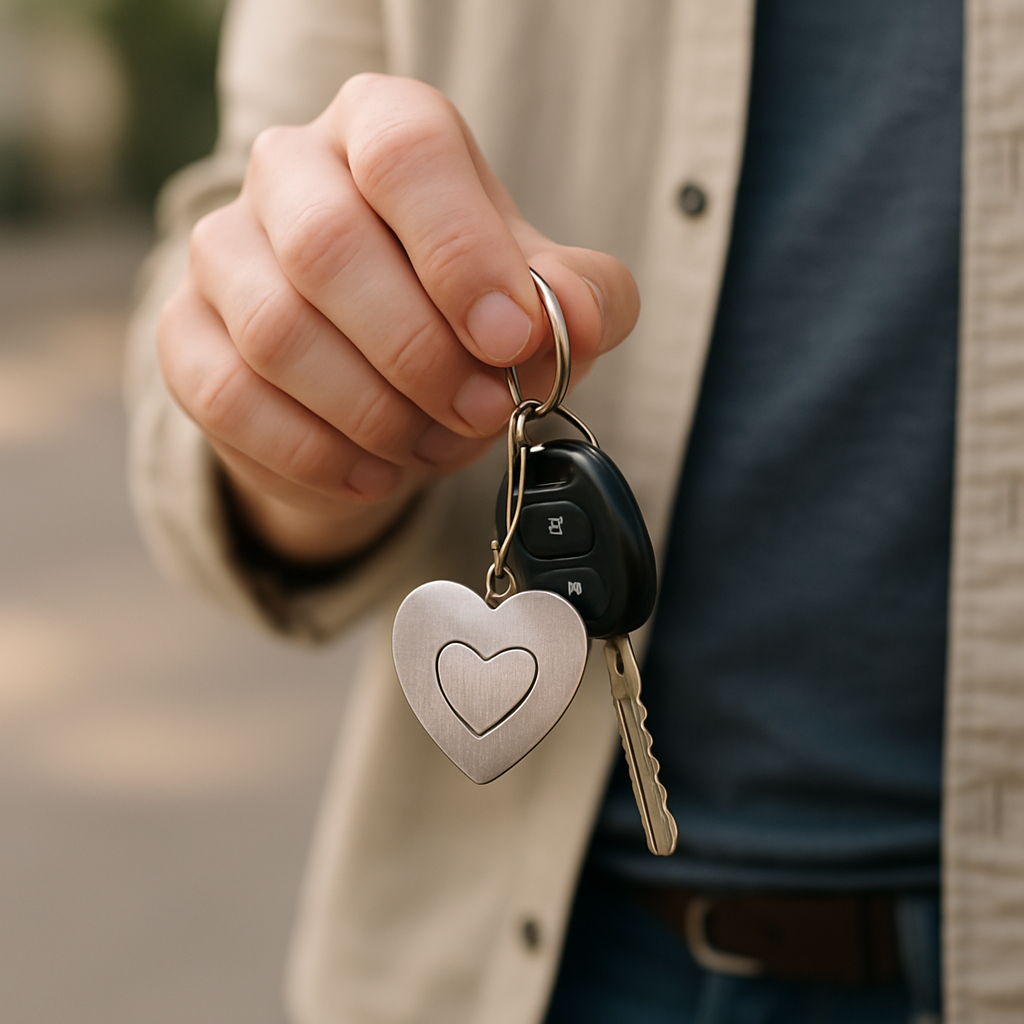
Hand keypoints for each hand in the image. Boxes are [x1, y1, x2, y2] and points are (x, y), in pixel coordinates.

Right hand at [158, 74, 639, 562]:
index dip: (460, 250)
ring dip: (373, 411)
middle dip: (418, 353)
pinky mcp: (184, 335)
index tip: (508, 337)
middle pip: (328, 245)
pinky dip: (316, 455)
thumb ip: (579, 300)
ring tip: (431, 441)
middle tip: (481, 410)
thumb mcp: (541, 301)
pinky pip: (231, 399)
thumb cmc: (462, 316)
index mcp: (381, 128)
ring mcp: (222, 252)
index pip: (406, 152)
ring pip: (277, 333)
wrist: (376, 378)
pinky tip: (375, 473)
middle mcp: (288, 171)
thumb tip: (580, 320)